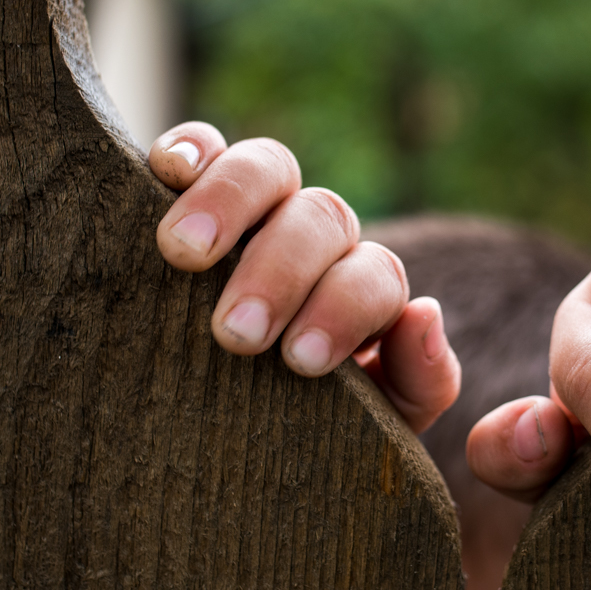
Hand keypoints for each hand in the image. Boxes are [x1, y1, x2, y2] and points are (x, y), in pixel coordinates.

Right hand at [149, 121, 461, 432]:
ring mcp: (259, 206)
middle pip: (321, 217)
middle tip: (235, 332)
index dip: (344, 308)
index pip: (376, 274)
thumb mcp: (376, 423)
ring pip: (268, 167)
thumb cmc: (302, 430)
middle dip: (279, 270)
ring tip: (184, 254)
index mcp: (362, 290)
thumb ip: (420, 379)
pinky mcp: (195, 189)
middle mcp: (318, 239)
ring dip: (228, 202)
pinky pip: (202, 146)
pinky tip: (166, 170)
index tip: (300, 362)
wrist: (229, 443)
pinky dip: (188, 147)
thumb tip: (424, 314)